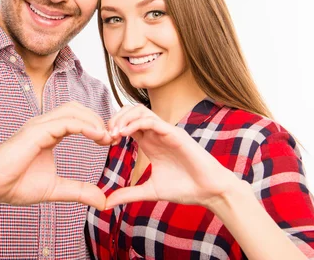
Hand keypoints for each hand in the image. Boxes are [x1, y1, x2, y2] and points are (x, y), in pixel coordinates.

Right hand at [0, 101, 112, 209]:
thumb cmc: (14, 185)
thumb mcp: (55, 189)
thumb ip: (78, 191)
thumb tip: (102, 200)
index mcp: (48, 134)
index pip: (77, 119)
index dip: (96, 126)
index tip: (112, 141)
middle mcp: (44, 125)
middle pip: (77, 109)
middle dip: (98, 119)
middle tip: (114, 137)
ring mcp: (39, 126)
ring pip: (73, 110)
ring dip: (94, 120)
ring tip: (107, 137)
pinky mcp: (35, 132)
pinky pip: (65, 122)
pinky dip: (84, 126)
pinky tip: (97, 136)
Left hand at [105, 104, 238, 208]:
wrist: (210, 192)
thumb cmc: (184, 189)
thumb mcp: (150, 191)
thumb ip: (128, 194)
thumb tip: (106, 203)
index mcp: (150, 142)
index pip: (127, 123)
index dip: (112, 128)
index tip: (103, 142)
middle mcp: (157, 134)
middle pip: (131, 111)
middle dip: (115, 118)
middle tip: (106, 135)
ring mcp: (166, 132)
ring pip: (141, 110)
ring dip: (124, 118)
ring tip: (114, 133)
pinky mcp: (175, 134)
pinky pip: (153, 120)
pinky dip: (136, 123)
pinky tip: (125, 134)